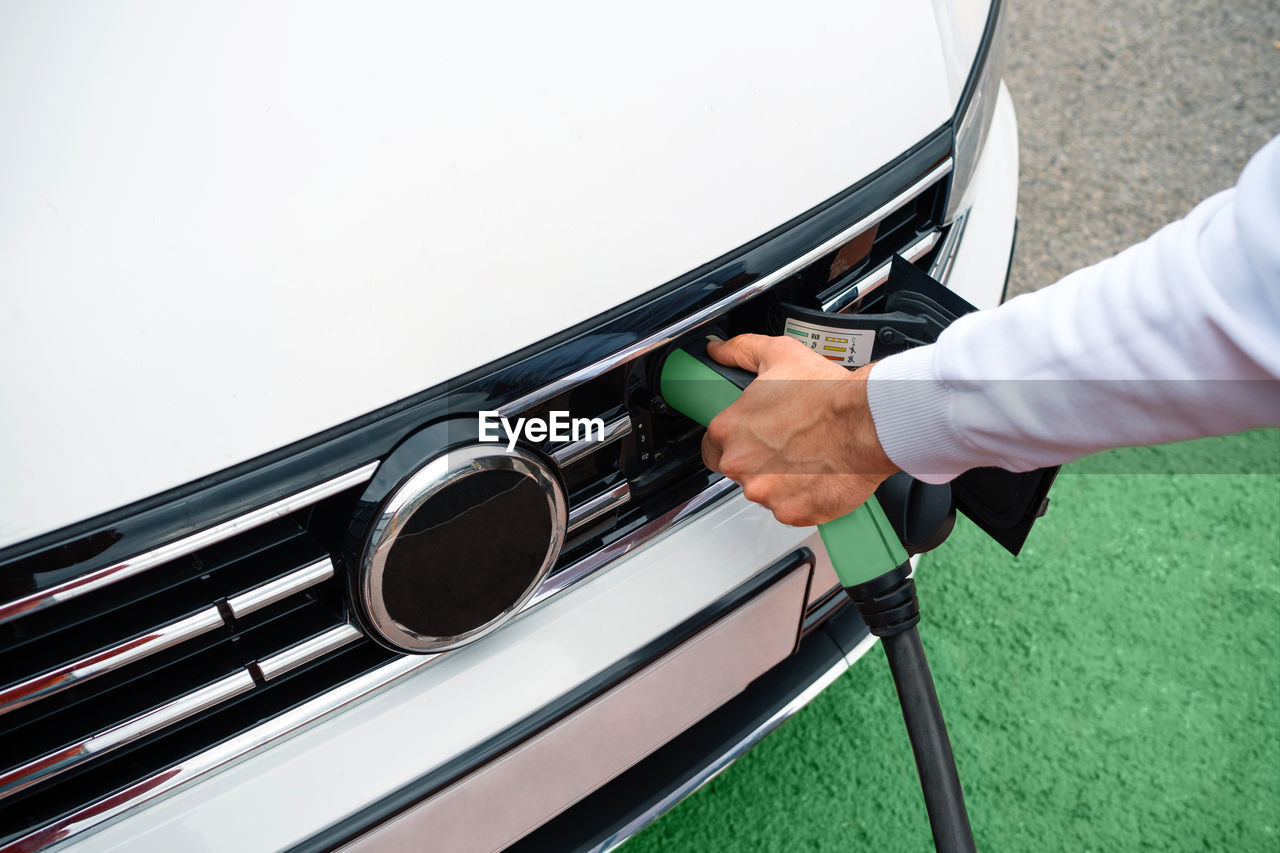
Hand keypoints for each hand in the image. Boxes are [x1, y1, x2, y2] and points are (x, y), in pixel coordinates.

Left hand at [701, 334, 898, 525]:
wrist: (868, 421)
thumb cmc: (827, 393)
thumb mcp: (778, 354)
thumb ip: (740, 351)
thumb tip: (718, 350)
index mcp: (729, 430)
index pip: (713, 446)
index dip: (734, 440)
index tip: (754, 437)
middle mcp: (740, 465)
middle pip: (738, 470)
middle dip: (758, 460)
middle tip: (787, 444)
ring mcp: (765, 492)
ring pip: (764, 491)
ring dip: (780, 480)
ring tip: (806, 457)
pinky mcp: (791, 512)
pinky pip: (790, 509)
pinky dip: (802, 497)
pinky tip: (817, 475)